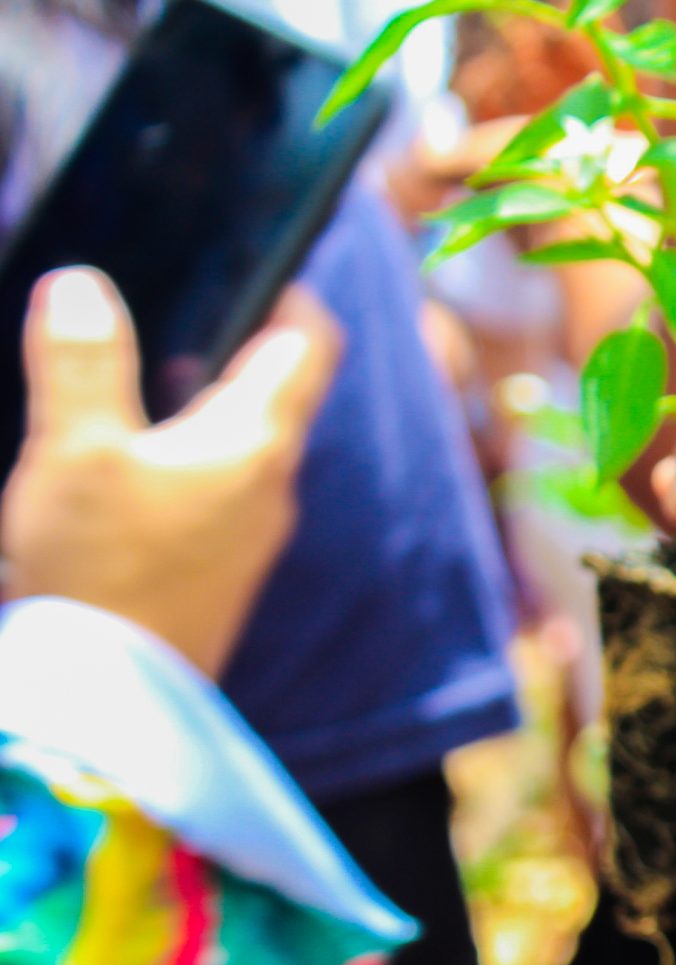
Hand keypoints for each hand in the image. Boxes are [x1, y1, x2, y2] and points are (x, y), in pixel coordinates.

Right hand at [2, 268, 339, 675]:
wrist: (105, 706)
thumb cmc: (99, 572)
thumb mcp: (75, 452)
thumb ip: (80, 363)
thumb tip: (83, 285)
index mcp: (258, 443)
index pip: (311, 345)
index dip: (293, 293)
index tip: (259, 257)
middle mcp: (270, 486)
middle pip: (272, 391)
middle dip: (231, 341)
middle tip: (173, 295)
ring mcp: (244, 534)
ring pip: (235, 442)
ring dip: (194, 399)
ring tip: (132, 364)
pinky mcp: (210, 572)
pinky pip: (206, 489)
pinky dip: (175, 453)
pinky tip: (118, 451)